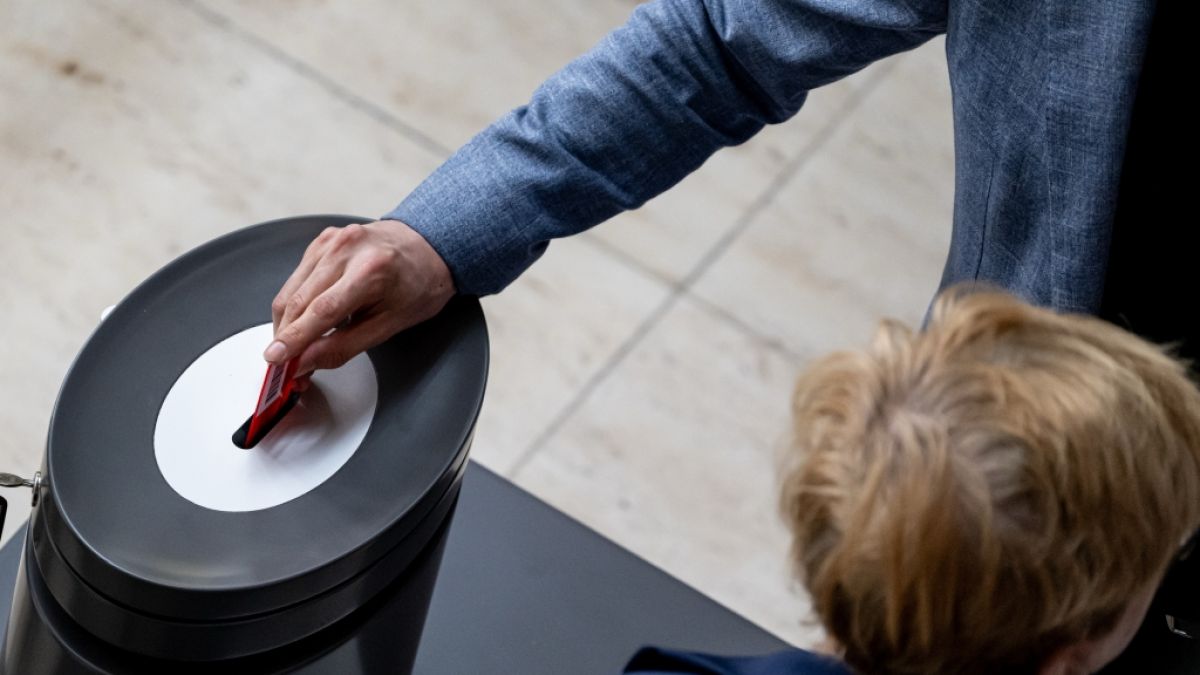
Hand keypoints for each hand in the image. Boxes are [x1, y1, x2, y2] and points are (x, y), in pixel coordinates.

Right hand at [265, 220, 454, 374]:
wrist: (428, 246)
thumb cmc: (418, 284)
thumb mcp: (390, 325)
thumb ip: (344, 346)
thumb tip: (306, 361)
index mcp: (371, 270)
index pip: (321, 311)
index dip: (294, 339)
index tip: (276, 359)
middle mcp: (347, 249)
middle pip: (298, 301)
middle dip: (286, 337)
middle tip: (285, 366)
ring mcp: (332, 241)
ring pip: (290, 290)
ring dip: (286, 323)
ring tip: (294, 347)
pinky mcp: (322, 241)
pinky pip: (297, 278)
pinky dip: (295, 302)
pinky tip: (307, 318)